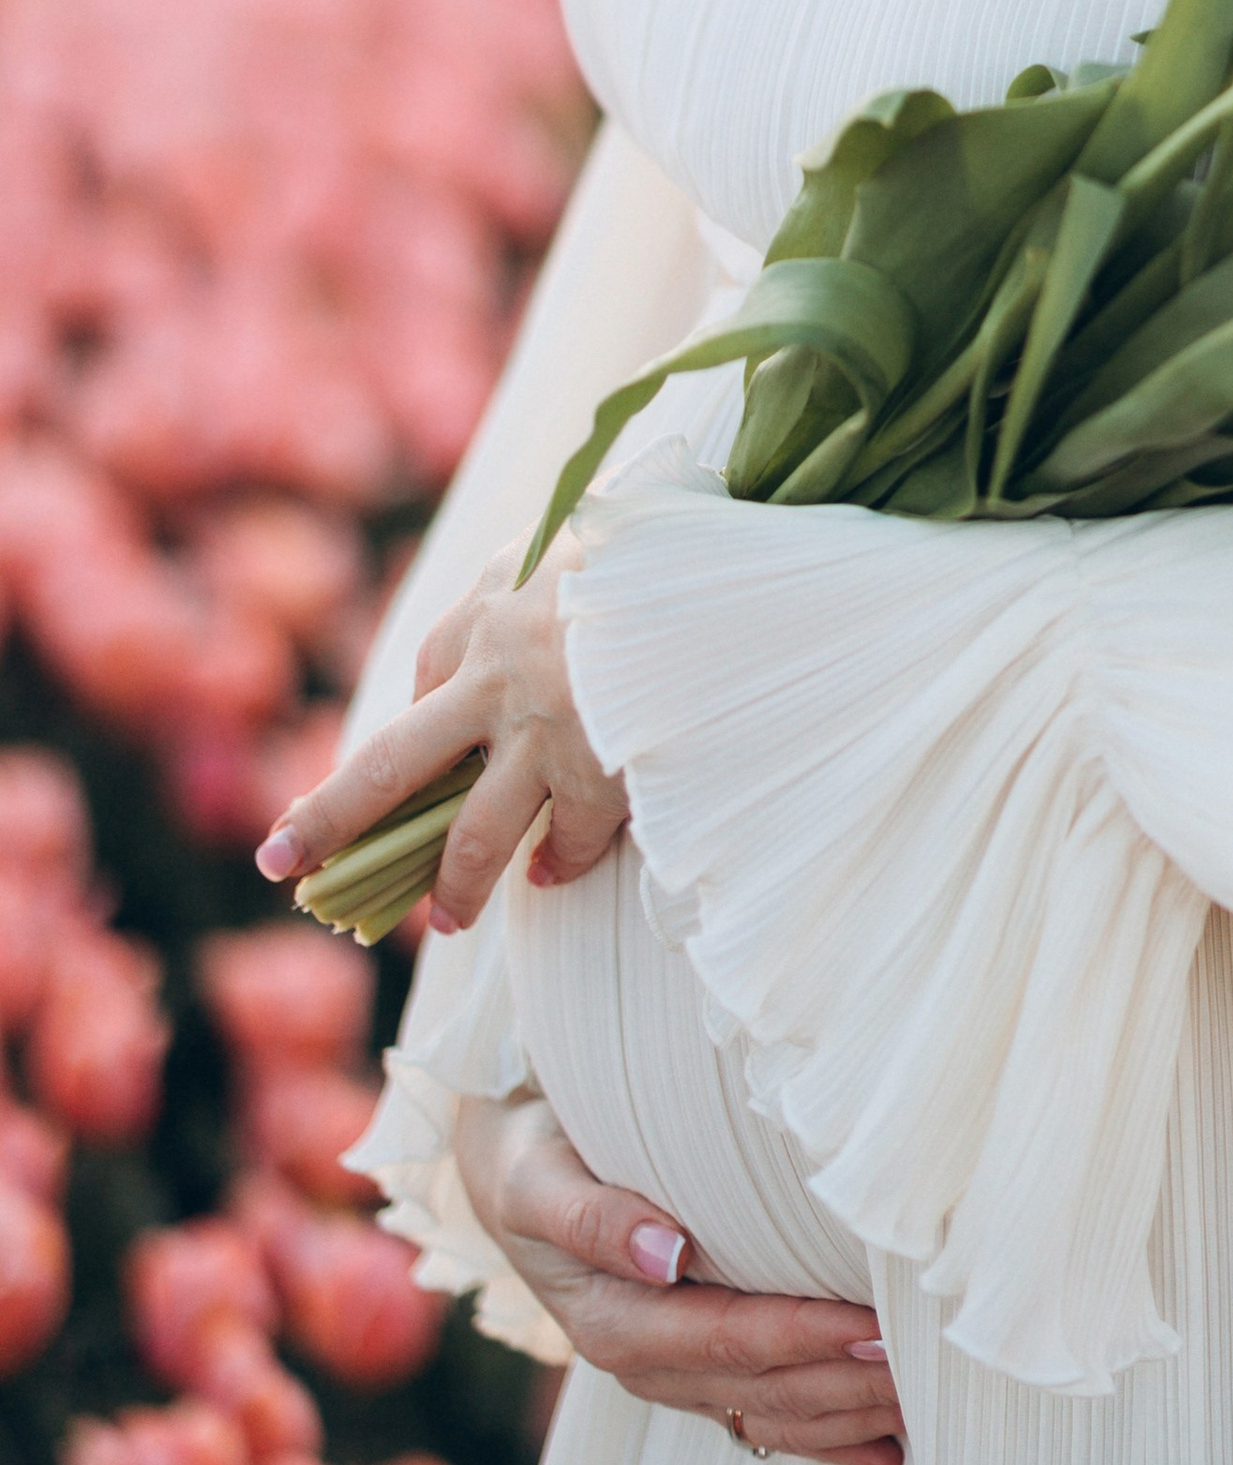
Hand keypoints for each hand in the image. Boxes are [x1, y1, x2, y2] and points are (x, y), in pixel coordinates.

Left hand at [255, 538, 627, 931]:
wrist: (716, 573)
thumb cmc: (648, 549)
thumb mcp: (566, 541)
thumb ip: (520, 585)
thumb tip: (494, 623)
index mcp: (480, 619)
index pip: (419, 691)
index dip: (401, 739)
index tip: (373, 785)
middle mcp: (492, 683)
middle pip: (385, 770)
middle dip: (327, 821)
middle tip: (284, 861)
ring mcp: (541, 737)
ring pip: (471, 839)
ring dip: (451, 889)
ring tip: (443, 923)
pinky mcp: (600, 775)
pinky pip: (566, 845)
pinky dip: (559, 865)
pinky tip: (553, 873)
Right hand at [453, 1094, 904, 1464]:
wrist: (511, 1170)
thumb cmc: (531, 1158)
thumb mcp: (539, 1180)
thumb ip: (593, 1218)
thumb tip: (666, 1253)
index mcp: (613, 1321)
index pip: (726, 1337)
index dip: (801, 1335)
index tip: (871, 1326)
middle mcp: (647, 1361)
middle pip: (761, 1386)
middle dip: (843, 1384)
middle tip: (924, 1366)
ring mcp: (673, 1372)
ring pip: (772, 1411)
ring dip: (847, 1415)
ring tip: (922, 1403)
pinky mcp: (695, 1367)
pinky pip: (765, 1415)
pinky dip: (828, 1439)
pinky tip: (886, 1453)